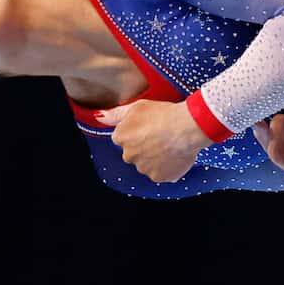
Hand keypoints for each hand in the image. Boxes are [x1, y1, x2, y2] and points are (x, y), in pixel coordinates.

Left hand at [95, 100, 209, 184]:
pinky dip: (167, 168)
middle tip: (159, 137)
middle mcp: (129, 156)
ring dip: (155, 159)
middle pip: (134, 154)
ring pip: (147, 165)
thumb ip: (115, 114)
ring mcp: (144, 168)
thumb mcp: (136, 107)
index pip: (123, 139)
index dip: (136, 134)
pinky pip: (162, 174)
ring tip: (169, 146)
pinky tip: (174, 155)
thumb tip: (99, 117)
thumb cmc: (162, 115)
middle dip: (144, 148)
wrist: (185, 128)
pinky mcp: (159, 177)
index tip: (147, 129)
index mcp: (120, 138)